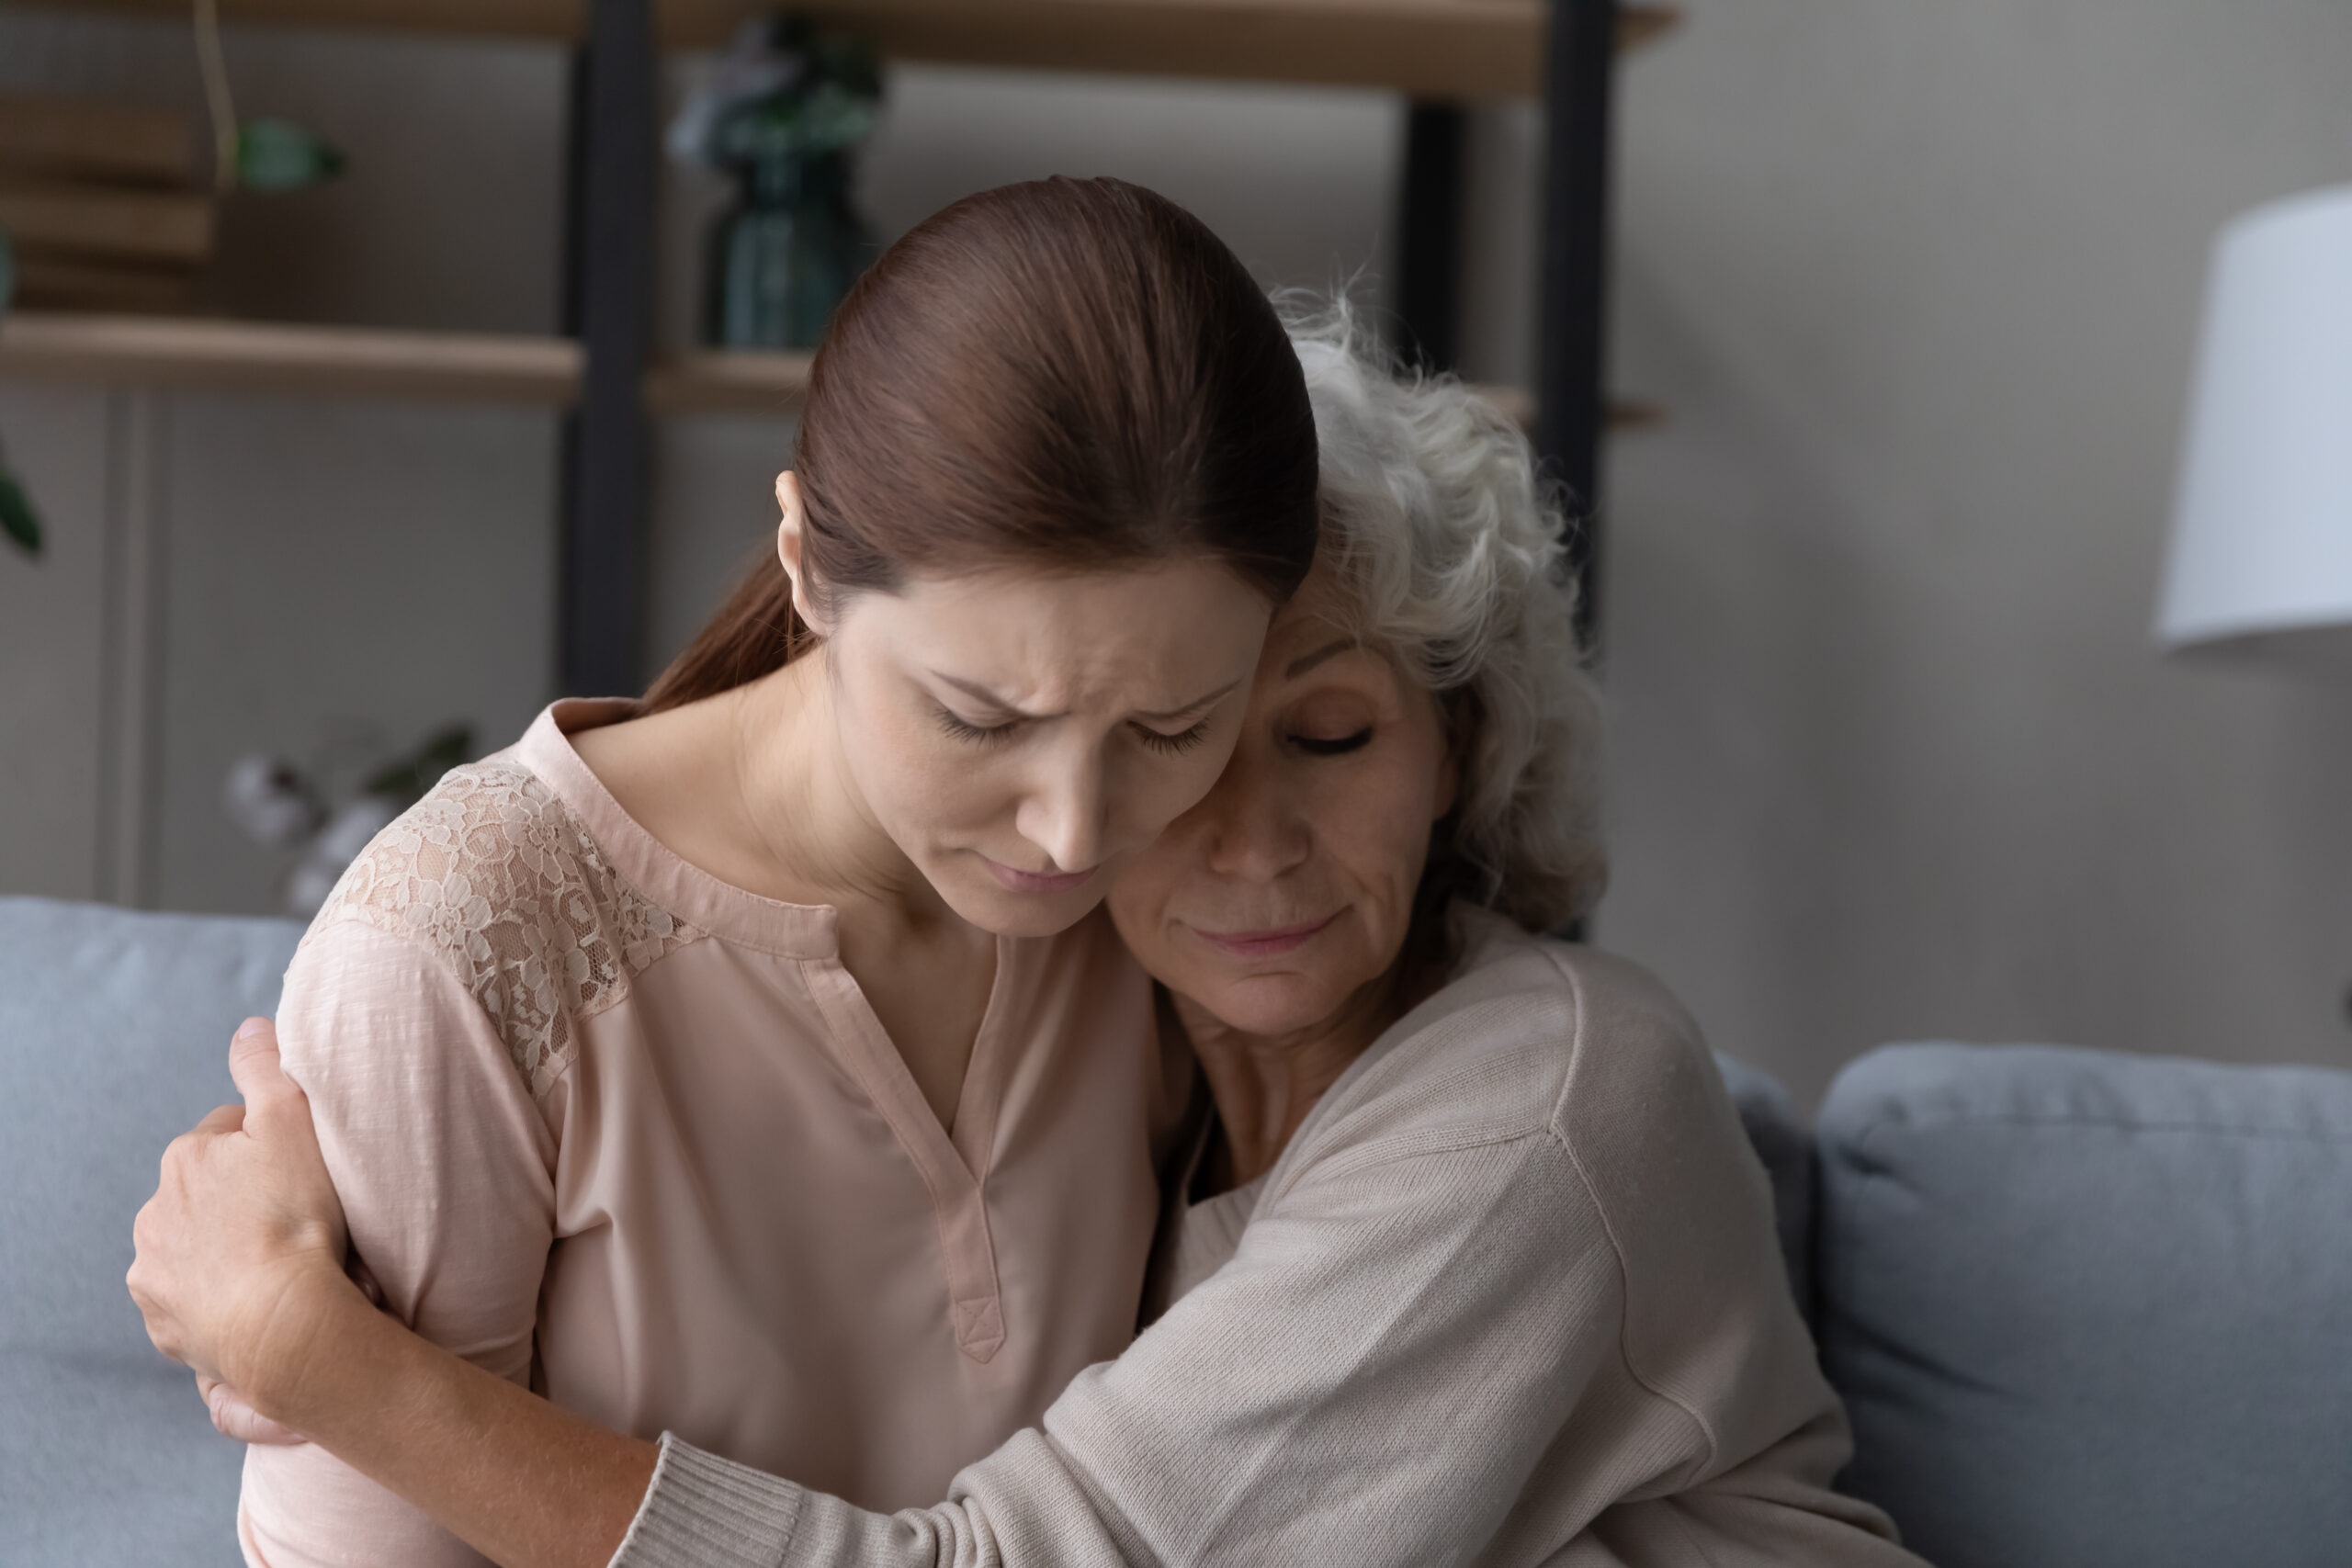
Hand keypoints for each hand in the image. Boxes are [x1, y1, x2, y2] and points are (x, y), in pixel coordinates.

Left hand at [128, 1017, 362, 1423]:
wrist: (283, 1321)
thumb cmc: (296, 1218)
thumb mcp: (293, 1122)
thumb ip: (267, 1068)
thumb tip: (250, 1027)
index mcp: (186, 1159)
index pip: (229, 1135)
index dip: (271, 1148)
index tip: (303, 1171)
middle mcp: (155, 1212)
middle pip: (208, 1193)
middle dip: (241, 1201)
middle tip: (296, 1219)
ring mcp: (155, 1272)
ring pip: (194, 1246)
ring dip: (225, 1249)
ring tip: (278, 1265)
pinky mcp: (164, 1322)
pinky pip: (191, 1301)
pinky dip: (216, 1298)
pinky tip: (256, 1300)